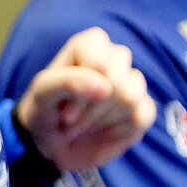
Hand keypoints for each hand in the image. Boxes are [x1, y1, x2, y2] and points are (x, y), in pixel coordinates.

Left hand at [17, 27, 155, 172]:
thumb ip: (67, 81)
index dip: (81, 93)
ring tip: (85, 125)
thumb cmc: (46, 108)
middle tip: (72, 121)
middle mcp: (115, 58)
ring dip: (101, 122)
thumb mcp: (43, 93)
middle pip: (117, 82)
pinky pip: (141, 118)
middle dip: (91, 110)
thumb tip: (106, 86)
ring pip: (130, 99)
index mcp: (91, 44)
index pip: (99, 64)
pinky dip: (117, 132)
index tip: (64, 108)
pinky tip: (103, 131)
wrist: (52, 142)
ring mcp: (132, 82)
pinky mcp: (144, 107)